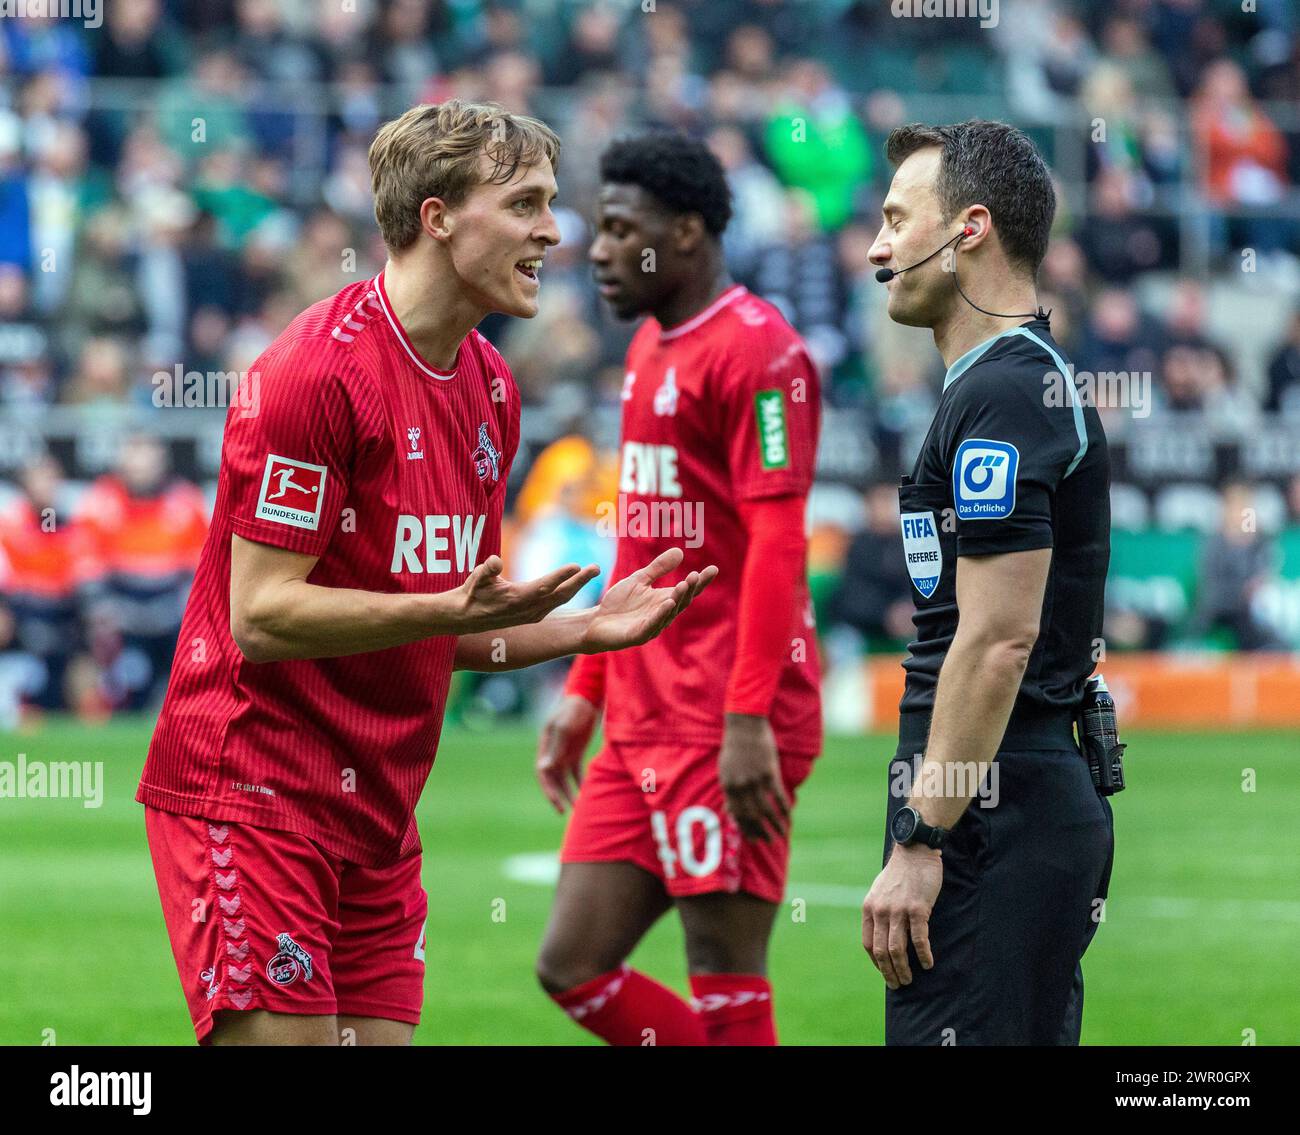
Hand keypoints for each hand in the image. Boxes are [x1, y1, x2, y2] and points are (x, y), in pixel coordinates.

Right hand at [451, 556, 600, 634]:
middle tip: (596, 567)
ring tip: (591, 571)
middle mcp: (528, 609)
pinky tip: (576, 585)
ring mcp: (532, 614)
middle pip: (560, 594)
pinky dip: (568, 593)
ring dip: (577, 585)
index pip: (544, 585)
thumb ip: (487, 570)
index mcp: (517, 598)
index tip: (576, 565)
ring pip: (560, 599)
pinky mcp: (533, 616)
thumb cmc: (473, 592)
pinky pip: (556, 604)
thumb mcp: (477, 578)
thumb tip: (494, 561)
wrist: (466, 617)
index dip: (561, 576)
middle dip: (579, 581)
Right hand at [535, 695, 597, 813]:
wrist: (586, 699)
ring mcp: (564, 753)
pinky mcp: (576, 752)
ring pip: (565, 778)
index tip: (556, 804)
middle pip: (553, 779)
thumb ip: (555, 748)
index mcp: (545, 747)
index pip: (542, 773)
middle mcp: (553, 753)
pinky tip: (587, 792)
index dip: (548, 790)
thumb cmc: (572, 710)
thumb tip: (544, 769)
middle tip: (565, 812)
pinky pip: (576, 772)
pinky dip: (580, 782)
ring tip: (578, 807)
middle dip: (558, 796)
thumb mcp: (564, 728)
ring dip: (570, 792)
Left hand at [580, 548, 717, 652]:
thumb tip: (680, 552)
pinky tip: (668, 603)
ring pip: (669, 613)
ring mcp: (651, 626)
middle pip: (681, 602)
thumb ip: (658, 568)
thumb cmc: (618, 603)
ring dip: (677, 599)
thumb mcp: (639, 579)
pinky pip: (652, 625)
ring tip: (684, 584)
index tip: (713, 569)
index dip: (700, 582)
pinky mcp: (638, 636)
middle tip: (696, 575)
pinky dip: (661, 614)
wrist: (595, 622)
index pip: (687, 590)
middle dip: (690, 589)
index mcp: (664, 601)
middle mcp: (662, 615)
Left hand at [719, 713, 788, 842]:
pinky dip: (783, 808)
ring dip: (774, 825)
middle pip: (751, 815)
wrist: (744, 726)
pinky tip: (788, 817)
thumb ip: (728, 792)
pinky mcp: (769, 773)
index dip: (745, 829)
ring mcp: (755, 780)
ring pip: (765, 810)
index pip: (736, 814)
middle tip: (768, 841)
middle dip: (759, 831)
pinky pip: (777, 796)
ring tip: (780, 834)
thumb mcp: (725, 770)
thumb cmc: (734, 747)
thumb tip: (728, 812)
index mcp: (727, 786)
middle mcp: (740, 786)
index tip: (752, 839)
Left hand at [861, 842, 942, 988]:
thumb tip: (882, 934)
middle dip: (889, 972)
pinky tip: (928, 963)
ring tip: (909, 979)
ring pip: (897, 949)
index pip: (868, 944)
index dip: (876, 962)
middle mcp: (881, 911)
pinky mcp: (918, 909)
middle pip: (882, 951)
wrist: (915, 851)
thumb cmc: (900, 873)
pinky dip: (923, 955)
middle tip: (898, 985)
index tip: (885, 972)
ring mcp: (899, 910)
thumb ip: (879, 911)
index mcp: (869, 908)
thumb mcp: (880, 891)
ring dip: (903, 969)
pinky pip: (919, 939)